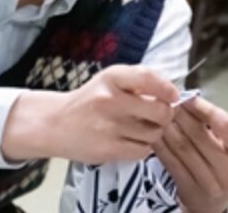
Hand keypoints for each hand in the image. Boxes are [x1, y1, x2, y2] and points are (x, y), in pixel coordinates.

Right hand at [1, 65, 177, 163]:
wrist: (55, 124)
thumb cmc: (90, 100)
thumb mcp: (110, 80)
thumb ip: (139, 80)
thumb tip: (172, 92)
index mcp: (112, 77)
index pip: (149, 78)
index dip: (167, 88)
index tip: (172, 96)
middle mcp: (110, 100)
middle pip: (160, 110)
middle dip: (165, 115)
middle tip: (159, 116)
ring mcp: (109, 126)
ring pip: (154, 133)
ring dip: (154, 132)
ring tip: (141, 128)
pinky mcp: (108, 149)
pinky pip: (143, 150)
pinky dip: (143, 147)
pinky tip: (131, 140)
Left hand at [153, 97, 227, 212]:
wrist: (213, 204)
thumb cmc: (222, 166)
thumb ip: (215, 125)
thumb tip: (189, 98)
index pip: (223, 123)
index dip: (203, 108)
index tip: (187, 97)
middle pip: (200, 134)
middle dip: (181, 114)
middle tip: (168, 101)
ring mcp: (210, 183)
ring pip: (182, 147)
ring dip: (167, 126)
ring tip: (158, 114)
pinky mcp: (189, 190)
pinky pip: (170, 161)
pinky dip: (160, 144)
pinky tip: (154, 133)